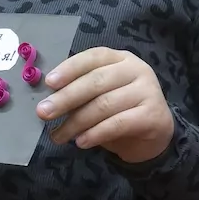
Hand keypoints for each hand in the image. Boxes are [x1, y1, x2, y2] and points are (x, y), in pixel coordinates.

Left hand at [36, 48, 175, 163]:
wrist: (155, 133)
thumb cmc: (121, 109)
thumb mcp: (101, 94)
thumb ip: (81, 91)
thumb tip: (47, 99)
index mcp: (121, 59)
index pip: (94, 57)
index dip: (70, 68)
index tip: (49, 83)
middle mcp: (137, 70)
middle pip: (97, 81)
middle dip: (66, 97)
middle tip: (43, 113)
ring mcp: (148, 91)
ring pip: (105, 104)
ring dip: (76, 122)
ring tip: (58, 136)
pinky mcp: (153, 114)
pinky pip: (118, 123)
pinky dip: (96, 133)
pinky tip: (81, 142)